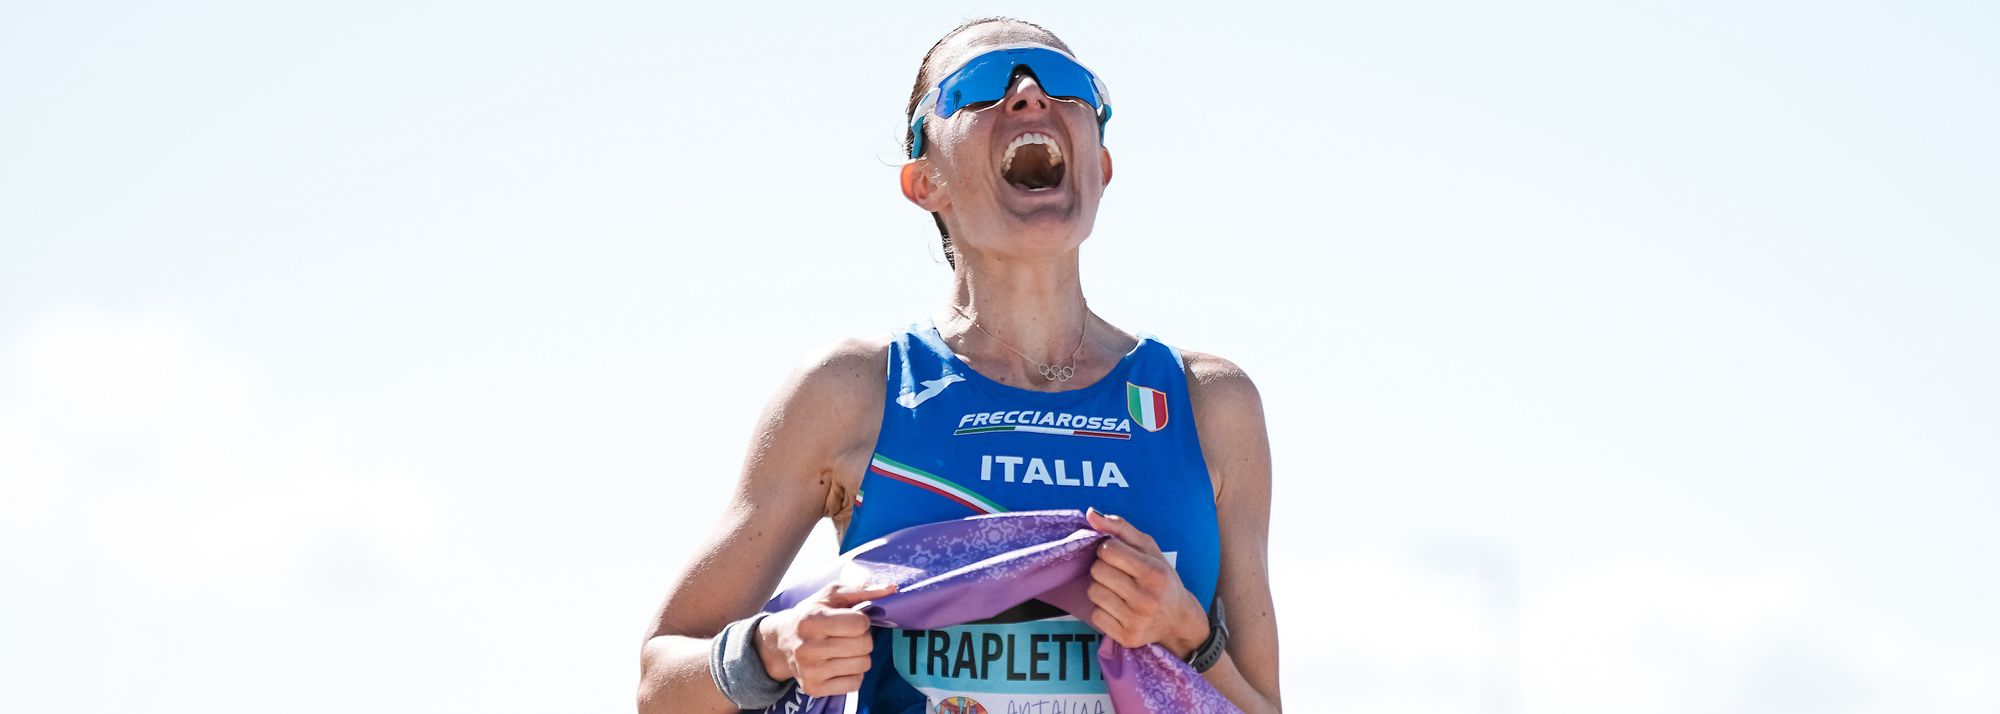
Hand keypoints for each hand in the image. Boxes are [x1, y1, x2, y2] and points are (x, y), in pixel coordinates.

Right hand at [756, 581, 896, 696]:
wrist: (781, 642)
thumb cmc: (810, 614)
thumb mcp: (830, 595)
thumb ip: (862, 590)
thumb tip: (892, 589)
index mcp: (812, 620)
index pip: (859, 624)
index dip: (861, 621)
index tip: (851, 620)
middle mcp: (808, 647)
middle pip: (864, 645)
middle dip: (863, 638)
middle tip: (848, 635)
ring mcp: (810, 671)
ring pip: (863, 665)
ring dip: (860, 656)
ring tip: (843, 649)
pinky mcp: (814, 688)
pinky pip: (855, 684)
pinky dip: (853, 674)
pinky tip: (839, 664)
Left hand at [1085, 508, 1209, 658]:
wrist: (1178, 619)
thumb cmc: (1160, 578)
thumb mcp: (1148, 549)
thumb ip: (1120, 528)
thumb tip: (1090, 513)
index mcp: (1154, 572)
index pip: (1108, 550)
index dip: (1108, 549)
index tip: (1118, 555)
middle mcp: (1146, 598)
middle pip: (1098, 571)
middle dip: (1103, 568)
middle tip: (1119, 574)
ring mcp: (1136, 620)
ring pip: (1093, 592)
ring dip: (1101, 588)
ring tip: (1118, 590)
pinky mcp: (1127, 637)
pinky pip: (1095, 616)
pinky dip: (1102, 610)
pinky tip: (1118, 608)